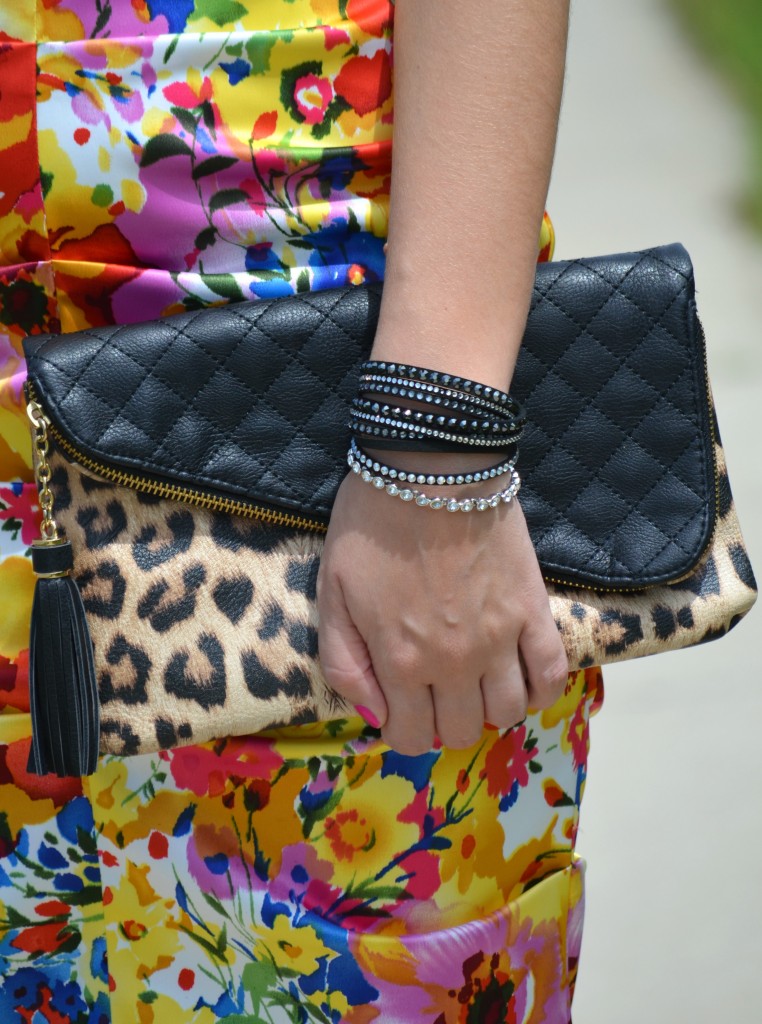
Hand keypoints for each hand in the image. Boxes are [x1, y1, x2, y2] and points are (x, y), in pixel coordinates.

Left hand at [317, 470, 568, 755]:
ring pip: (508, 713)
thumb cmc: (372, 526)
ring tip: (476, 682)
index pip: (409, 737)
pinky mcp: (534, 612)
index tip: (401, 707)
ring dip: (489, 709)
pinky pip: (553, 675)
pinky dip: (541, 690)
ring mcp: (500, 639)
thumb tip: (374, 713)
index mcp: (400, 660)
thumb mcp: (332, 593)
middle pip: (460, 732)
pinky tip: (522, 677)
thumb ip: (345, 662)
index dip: (402, 730)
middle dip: (441, 722)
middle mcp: (454, 662)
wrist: (430, 470)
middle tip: (435, 690)